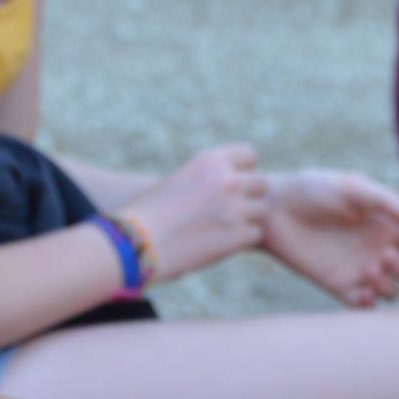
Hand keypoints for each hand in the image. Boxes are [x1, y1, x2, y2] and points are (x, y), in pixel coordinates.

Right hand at [120, 143, 269, 282]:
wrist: (136, 244)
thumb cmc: (149, 213)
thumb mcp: (180, 181)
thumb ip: (209, 178)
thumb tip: (234, 184)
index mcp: (209, 160)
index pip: (250, 154)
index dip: (243, 170)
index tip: (230, 184)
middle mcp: (226, 180)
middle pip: (262, 183)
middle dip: (250, 196)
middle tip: (229, 210)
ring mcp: (234, 208)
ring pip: (262, 210)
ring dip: (248, 219)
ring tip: (222, 228)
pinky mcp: (236, 236)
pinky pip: (255, 234)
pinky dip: (241, 240)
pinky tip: (219, 243)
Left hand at [259, 169, 398, 307]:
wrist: (272, 209)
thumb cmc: (312, 189)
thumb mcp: (350, 187)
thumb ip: (385, 201)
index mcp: (388, 225)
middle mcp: (379, 249)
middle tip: (382, 255)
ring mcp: (360, 269)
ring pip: (394, 292)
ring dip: (389, 287)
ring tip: (368, 269)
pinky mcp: (339, 285)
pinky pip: (365, 305)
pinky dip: (369, 304)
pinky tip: (360, 292)